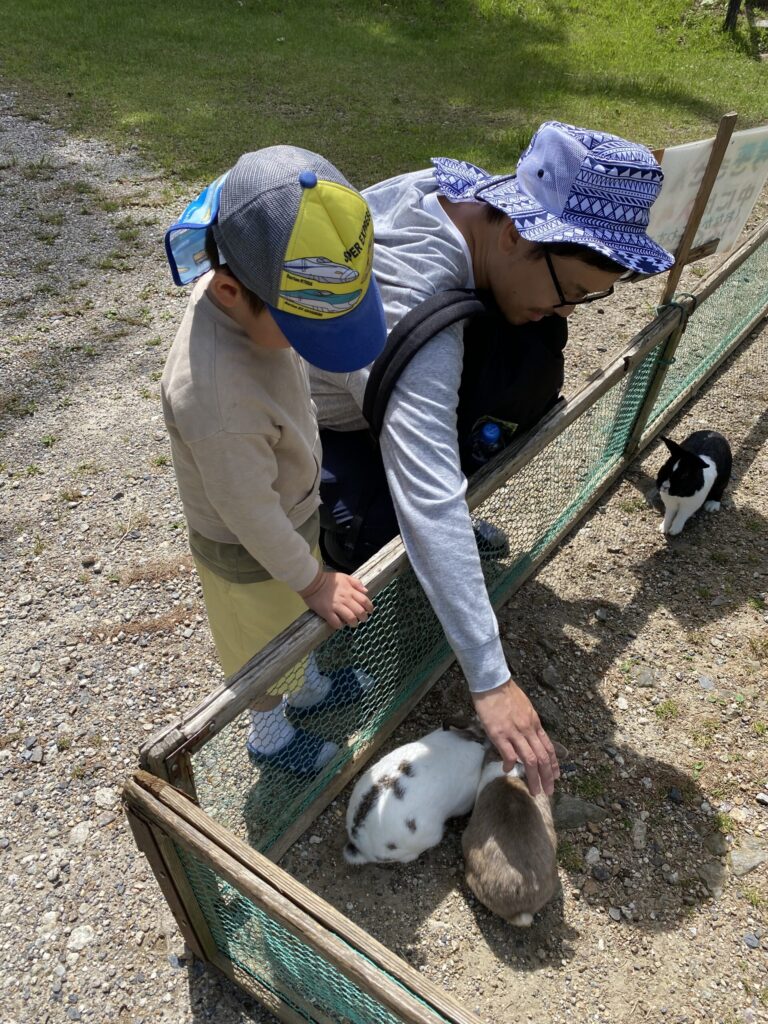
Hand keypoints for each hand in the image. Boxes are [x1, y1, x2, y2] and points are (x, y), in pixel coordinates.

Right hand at [299, 570, 372, 629]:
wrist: (313, 582)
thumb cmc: (329, 579)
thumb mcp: (345, 577)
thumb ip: (356, 583)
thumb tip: (366, 591)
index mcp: (350, 591)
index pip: (365, 601)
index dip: (370, 608)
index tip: (369, 612)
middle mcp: (345, 599)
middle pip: (360, 612)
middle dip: (363, 618)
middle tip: (362, 619)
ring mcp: (336, 606)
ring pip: (350, 618)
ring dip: (353, 623)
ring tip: (352, 624)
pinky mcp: (327, 612)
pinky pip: (336, 622)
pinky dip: (340, 626)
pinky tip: (340, 625)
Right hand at [471, 679, 559, 796]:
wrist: (493, 683)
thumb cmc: (507, 693)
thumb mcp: (525, 708)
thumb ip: (529, 723)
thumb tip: (530, 737)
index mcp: (535, 723)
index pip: (549, 748)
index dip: (554, 764)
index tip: (556, 777)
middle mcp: (528, 729)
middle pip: (542, 758)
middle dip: (547, 777)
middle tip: (548, 792)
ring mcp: (514, 732)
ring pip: (529, 759)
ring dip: (533, 777)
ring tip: (534, 790)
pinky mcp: (499, 734)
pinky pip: (508, 754)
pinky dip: (510, 765)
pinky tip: (508, 771)